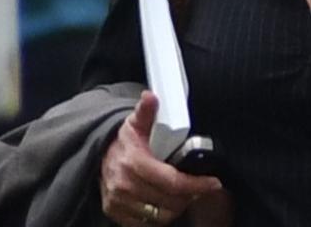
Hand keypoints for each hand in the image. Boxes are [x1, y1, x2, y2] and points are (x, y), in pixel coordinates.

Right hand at [100, 90, 224, 225]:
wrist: (97, 156)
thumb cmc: (122, 141)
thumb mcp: (134, 123)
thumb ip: (146, 110)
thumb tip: (151, 96)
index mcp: (133, 163)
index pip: (172, 182)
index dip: (196, 184)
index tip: (213, 183)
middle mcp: (124, 186)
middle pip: (170, 201)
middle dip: (189, 195)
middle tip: (198, 186)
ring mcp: (118, 202)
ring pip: (160, 216)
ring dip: (176, 207)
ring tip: (182, 194)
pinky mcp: (115, 213)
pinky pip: (145, 224)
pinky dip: (159, 217)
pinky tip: (165, 203)